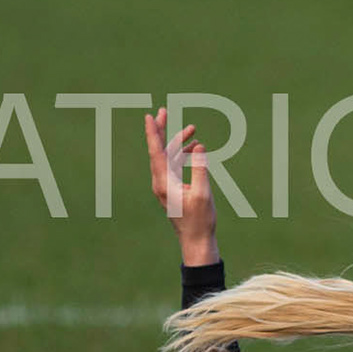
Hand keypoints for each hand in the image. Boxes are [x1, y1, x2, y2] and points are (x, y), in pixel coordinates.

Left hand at [144, 107, 218, 264]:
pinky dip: (183, 155)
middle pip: (159, 151)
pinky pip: (174, 166)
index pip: (156, 152)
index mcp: (164, 183)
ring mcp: (165, 185)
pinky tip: (195, 148)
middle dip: (162, 130)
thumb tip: (198, 147)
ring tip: (192, 128)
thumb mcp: (203, 193)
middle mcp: (161, 182)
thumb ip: (200, 169)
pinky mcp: (172, 189)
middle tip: (163, 111)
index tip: (149, 117)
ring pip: (168, 157)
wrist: (195, 240)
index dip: (153, 133)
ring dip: (178, 142)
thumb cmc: (200, 219)